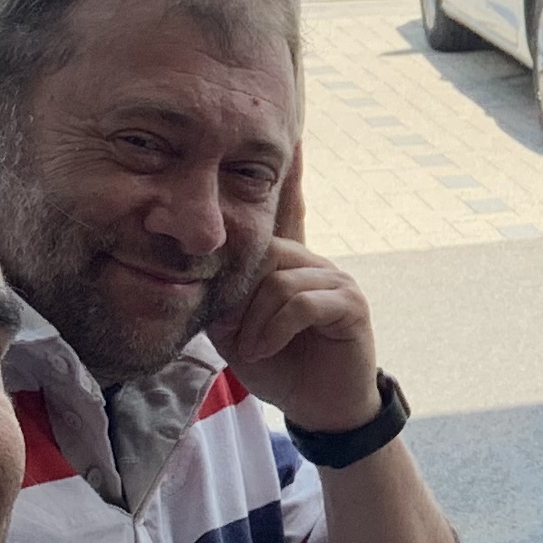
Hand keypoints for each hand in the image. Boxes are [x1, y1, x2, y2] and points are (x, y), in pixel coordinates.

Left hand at [219, 148, 379, 430]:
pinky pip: (299, 302)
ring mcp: (336, 279)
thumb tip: (191, 273)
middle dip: (237, 295)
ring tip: (249, 348)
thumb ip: (222, 295)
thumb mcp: (235, 328)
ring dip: (253, 322)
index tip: (293, 134)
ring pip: (277, 281)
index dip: (290, 171)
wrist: (319, 408)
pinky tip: (264, 350)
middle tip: (229, 333)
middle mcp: (314, 260)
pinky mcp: (350, 304)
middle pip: (261, 252)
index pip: (285, 206)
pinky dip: (272, 329)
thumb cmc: (278, 365)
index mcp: (288, 260)